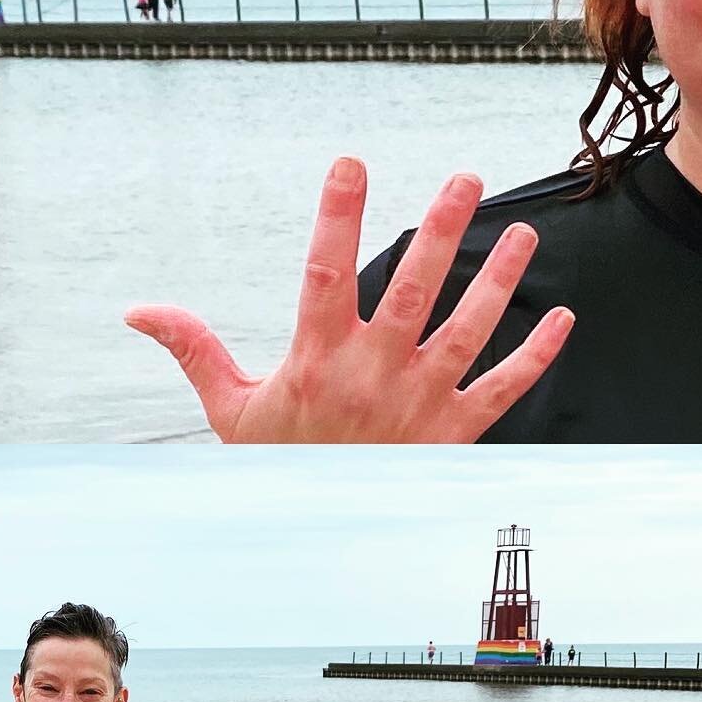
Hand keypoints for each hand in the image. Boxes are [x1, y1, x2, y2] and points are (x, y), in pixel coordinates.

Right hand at [126, 158, 574, 442]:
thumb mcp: (229, 407)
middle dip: (441, 230)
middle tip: (465, 178)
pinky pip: (502, 391)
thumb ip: (193, 349)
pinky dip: (534, 358)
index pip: (325, 273)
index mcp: (317, 361)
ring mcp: (419, 404)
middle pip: (413, 290)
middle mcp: (373, 376)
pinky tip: (562, 319)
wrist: (318, 537)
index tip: (350, 163)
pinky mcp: (453, 434)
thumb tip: (138, 310)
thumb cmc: (277, 463)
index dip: (337, 215)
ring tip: (521, 233)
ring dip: (499, 281)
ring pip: (467, 331)